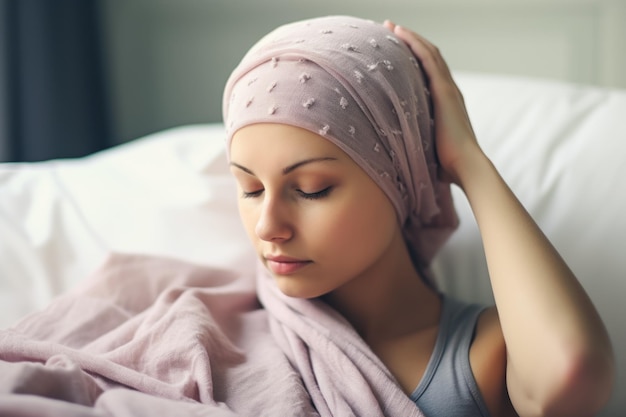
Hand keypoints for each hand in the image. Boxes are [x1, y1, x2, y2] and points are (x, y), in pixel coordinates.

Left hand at [384, 21, 482, 185]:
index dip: (414, 58)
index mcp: (446, 104)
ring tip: (391, 27)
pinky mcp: (444, 91)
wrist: (466, 167)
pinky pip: (428, 59)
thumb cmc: (447, 166)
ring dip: (410, 37)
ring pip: (428, 53)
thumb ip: (418, 143)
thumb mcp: (428, 149)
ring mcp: (448, 89)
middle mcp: (449, 92)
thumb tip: (400, 155)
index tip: (396, 50)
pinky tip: (400, 33)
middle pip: (429, 58)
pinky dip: (414, 43)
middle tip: (390, 31)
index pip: (430, 73)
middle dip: (410, 42)